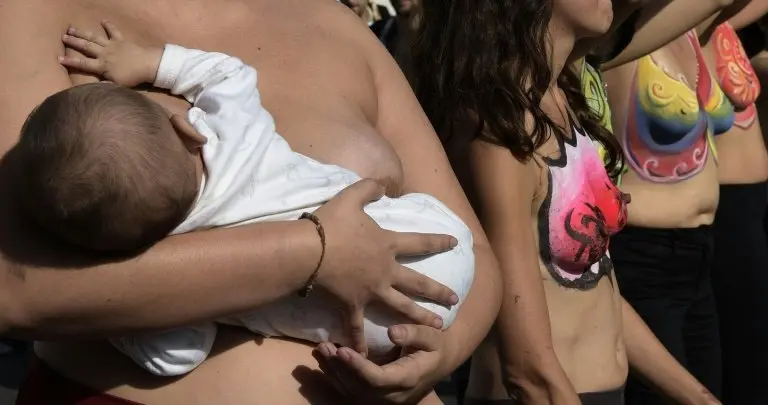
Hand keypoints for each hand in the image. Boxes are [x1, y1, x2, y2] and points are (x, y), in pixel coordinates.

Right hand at [59, 21, 161, 86]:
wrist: (147, 65)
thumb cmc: (132, 77)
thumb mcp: (117, 85)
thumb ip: (104, 85)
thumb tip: (91, 89)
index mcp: (102, 65)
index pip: (83, 64)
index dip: (71, 61)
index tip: (59, 58)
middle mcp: (104, 53)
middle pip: (86, 46)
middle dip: (73, 42)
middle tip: (63, 37)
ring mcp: (112, 45)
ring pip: (94, 37)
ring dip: (83, 32)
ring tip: (72, 28)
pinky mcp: (121, 40)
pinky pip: (113, 31)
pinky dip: (109, 25)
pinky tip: (103, 20)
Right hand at [312, 179, 458, 354]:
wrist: (308, 251)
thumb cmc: (330, 223)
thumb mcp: (352, 196)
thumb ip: (370, 188)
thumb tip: (385, 187)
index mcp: (387, 245)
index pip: (420, 243)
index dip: (438, 242)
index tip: (454, 243)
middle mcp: (385, 270)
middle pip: (418, 282)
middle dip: (438, 291)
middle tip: (455, 300)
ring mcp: (371, 290)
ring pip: (402, 307)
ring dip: (420, 317)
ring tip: (437, 326)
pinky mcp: (352, 305)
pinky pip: (357, 327)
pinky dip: (360, 342)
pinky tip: (365, 355)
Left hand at [315, 324, 451, 403]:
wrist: (442, 360)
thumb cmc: (437, 343)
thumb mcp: (433, 335)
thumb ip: (414, 333)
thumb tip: (393, 332)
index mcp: (407, 378)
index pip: (377, 378)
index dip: (358, 366)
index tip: (343, 350)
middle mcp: (394, 394)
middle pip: (360, 387)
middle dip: (340, 368)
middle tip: (324, 347)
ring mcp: (385, 398)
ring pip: (353, 391)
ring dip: (334, 372)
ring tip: (321, 350)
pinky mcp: (377, 395)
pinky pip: (353, 390)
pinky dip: (337, 376)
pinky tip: (325, 360)